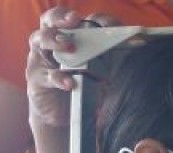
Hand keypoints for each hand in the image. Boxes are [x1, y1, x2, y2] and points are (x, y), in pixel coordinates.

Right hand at [26, 7, 119, 127]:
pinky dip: (58, 77)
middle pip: (47, 22)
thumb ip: (107, 55)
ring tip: (69, 47)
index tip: (94, 20)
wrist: (60, 116)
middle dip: (59, 18)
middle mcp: (47, 45)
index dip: (75, 15)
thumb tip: (136, 43)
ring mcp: (39, 60)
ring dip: (55, 40)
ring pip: (39, 40)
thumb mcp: (96, 70)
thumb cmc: (79, 87)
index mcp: (62, 38)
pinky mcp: (36, 80)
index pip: (64, 18)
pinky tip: (70, 83)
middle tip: (73, 21)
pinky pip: (45, 75)